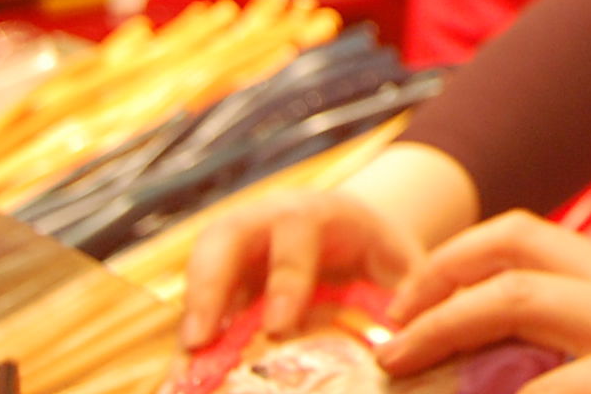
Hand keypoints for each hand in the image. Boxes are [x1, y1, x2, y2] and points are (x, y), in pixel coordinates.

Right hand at [181, 189, 423, 348]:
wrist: (354, 235)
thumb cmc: (379, 253)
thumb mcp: (400, 263)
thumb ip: (407, 294)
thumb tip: (407, 340)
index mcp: (320, 213)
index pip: (297, 234)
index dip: (286, 279)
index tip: (278, 325)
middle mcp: (267, 221)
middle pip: (226, 237)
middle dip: (210, 287)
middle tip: (200, 342)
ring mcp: (237, 248)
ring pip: (201, 268)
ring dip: (191, 317)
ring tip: (182, 370)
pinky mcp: (220, 279)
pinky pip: (197, 304)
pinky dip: (190, 340)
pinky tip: (184, 380)